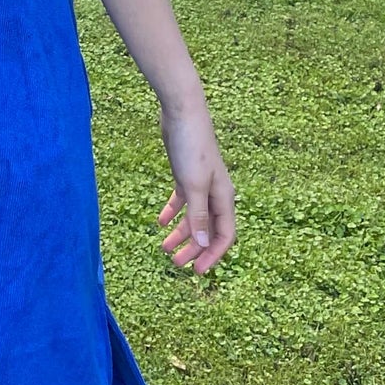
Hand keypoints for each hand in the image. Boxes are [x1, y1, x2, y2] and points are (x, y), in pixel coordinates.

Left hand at [156, 99, 235, 274]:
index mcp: (224, 198)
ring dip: (181, 234)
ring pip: (193, 217)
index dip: (213, 255)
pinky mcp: (185, 174)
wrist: (182, 113)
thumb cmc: (192, 147)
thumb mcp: (194, 184)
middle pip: (207, 229)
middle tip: (176, 263)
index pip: (224, 235)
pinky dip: (172, 212)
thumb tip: (204, 244)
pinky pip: (182, 201)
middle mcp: (215, 194)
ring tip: (164, 248)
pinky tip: (160, 222)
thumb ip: (199, 214)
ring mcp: (200, 184)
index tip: (197, 271)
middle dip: (193, 248)